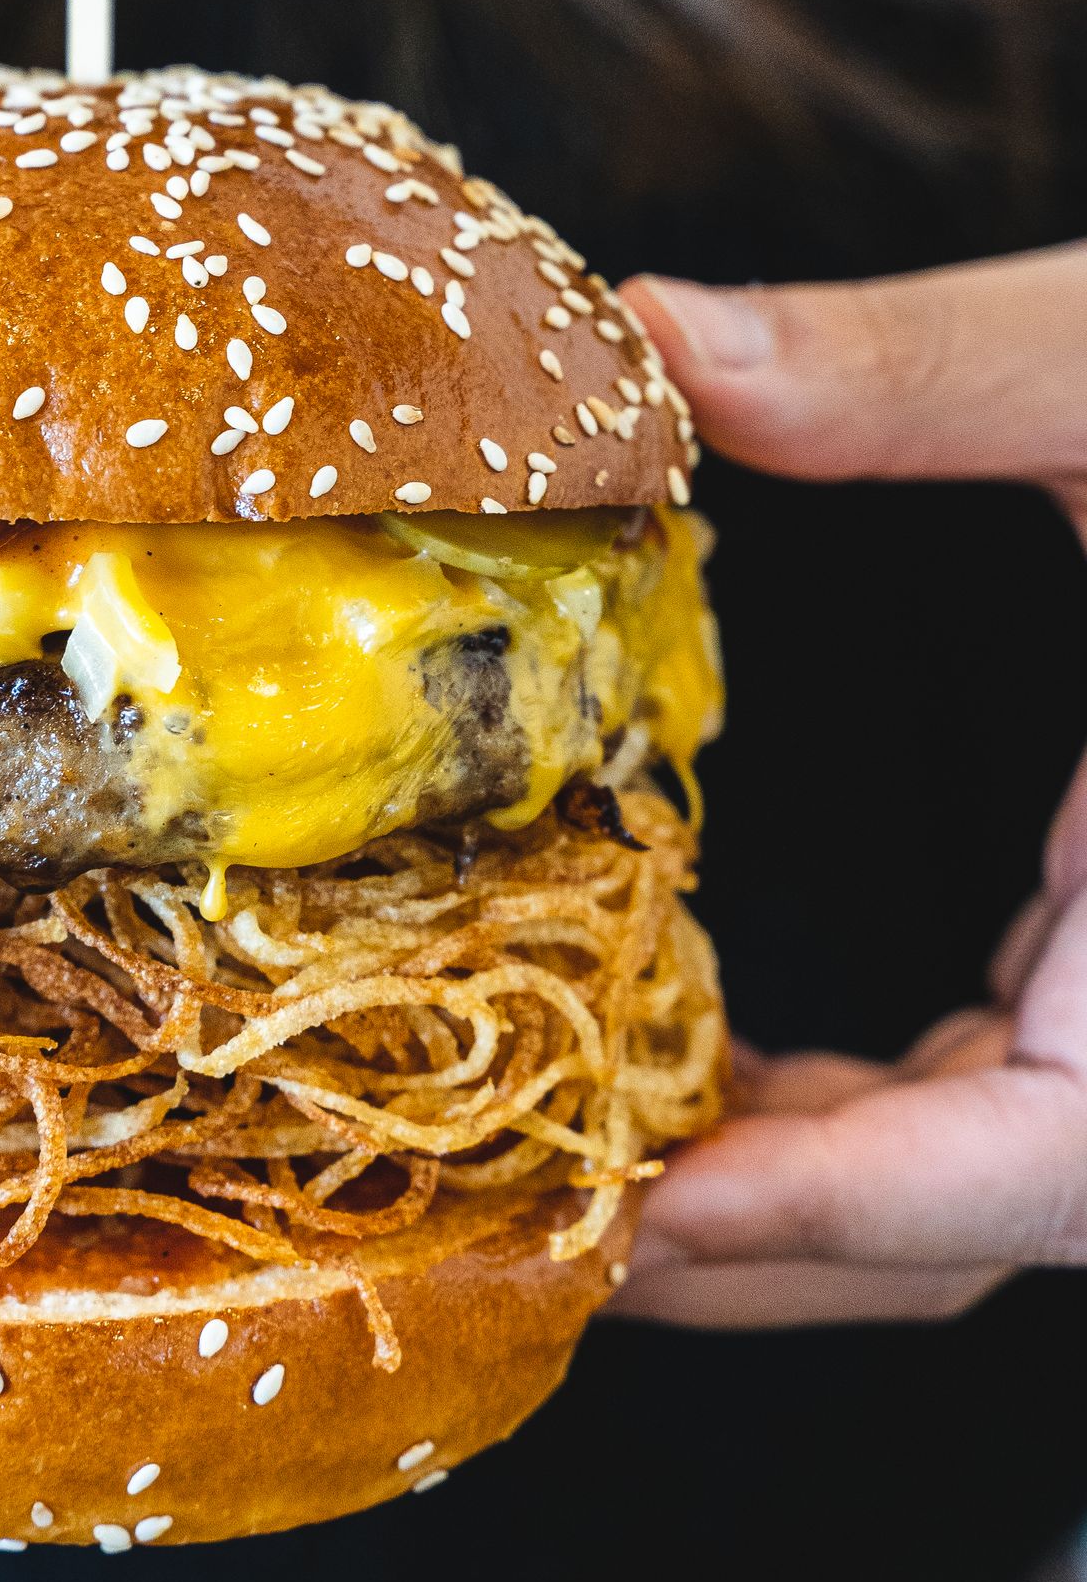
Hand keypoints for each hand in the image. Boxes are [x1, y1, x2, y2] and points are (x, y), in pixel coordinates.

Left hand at [615, 248, 1086, 1324]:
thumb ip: (930, 369)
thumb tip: (660, 337)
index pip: (1054, 1161)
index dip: (845, 1208)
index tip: (647, 1217)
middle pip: (990, 1220)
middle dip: (770, 1244)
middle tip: (545, 1211)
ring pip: (996, 1182)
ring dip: (800, 1189)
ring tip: (585, 1129)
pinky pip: (1018, 1097)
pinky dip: (867, 1114)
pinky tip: (724, 1049)